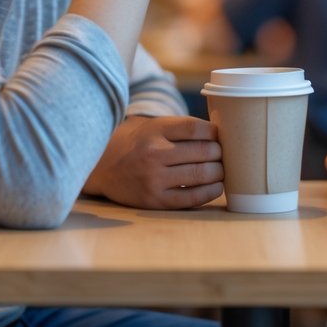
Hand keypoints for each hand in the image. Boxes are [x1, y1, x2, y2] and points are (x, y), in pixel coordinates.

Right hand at [84, 116, 223, 208]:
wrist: (104, 166)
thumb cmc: (139, 143)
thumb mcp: (154, 126)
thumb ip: (181, 128)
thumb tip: (221, 134)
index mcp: (155, 130)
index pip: (195, 128)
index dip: (214, 132)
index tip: (218, 136)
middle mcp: (154, 153)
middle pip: (203, 151)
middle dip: (219, 153)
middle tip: (223, 155)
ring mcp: (154, 178)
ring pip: (201, 174)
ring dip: (219, 172)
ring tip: (221, 170)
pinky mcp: (155, 200)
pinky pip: (191, 198)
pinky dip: (210, 192)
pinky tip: (217, 186)